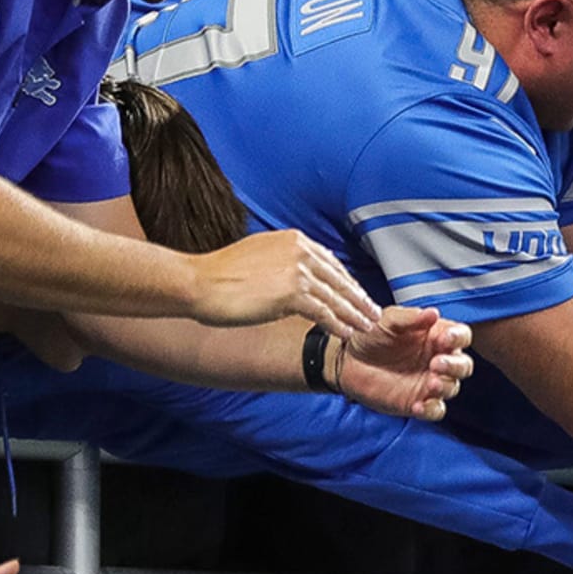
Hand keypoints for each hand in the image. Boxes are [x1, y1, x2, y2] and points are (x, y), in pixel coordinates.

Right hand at [189, 230, 380, 338]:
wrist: (199, 282)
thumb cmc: (221, 274)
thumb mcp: (260, 256)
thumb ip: (284, 260)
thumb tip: (299, 273)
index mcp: (294, 239)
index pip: (331, 262)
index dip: (347, 282)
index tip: (357, 295)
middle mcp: (300, 250)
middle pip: (338, 278)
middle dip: (358, 298)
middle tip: (373, 313)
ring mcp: (297, 270)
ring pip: (335, 297)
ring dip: (354, 314)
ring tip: (366, 328)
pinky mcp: (291, 292)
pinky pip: (323, 312)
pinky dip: (337, 324)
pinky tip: (345, 334)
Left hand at [336, 306, 473, 420]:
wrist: (346, 360)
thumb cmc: (370, 335)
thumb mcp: (388, 320)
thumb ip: (410, 318)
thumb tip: (433, 313)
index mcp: (436, 336)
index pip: (461, 336)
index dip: (458, 338)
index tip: (446, 339)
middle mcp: (438, 359)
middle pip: (462, 365)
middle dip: (454, 366)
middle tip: (436, 363)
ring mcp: (428, 383)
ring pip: (452, 387)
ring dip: (445, 386)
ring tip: (430, 383)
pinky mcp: (417, 402)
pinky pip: (435, 410)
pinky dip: (431, 409)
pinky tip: (418, 405)